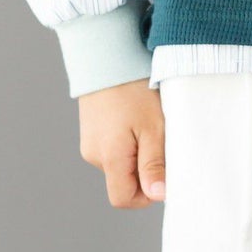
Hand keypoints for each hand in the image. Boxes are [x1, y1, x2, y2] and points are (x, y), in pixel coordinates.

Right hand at [77, 76, 165, 207]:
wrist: (106, 53)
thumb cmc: (133, 88)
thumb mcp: (153, 126)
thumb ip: (154, 164)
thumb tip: (158, 195)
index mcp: (108, 157)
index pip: (123, 198)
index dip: (146, 194)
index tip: (162, 171)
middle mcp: (93, 153)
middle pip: (122, 180)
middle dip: (143, 168)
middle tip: (158, 138)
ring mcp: (89, 140)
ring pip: (118, 162)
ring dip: (135, 151)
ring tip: (145, 121)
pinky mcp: (90, 128)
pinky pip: (111, 146)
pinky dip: (125, 139)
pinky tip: (132, 115)